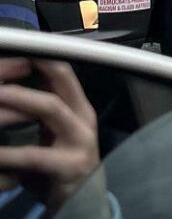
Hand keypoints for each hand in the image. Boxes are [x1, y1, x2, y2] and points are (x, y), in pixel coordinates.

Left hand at [0, 58, 101, 214]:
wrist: (82, 204)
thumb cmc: (59, 169)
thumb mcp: (52, 135)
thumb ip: (38, 114)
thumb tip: (10, 90)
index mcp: (78, 106)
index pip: (63, 71)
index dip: (42, 57)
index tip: (22, 48)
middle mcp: (83, 116)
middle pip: (61, 79)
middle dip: (32, 69)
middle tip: (3, 71)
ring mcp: (80, 139)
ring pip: (50, 107)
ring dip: (19, 99)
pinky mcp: (70, 165)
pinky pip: (34, 155)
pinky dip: (10, 152)